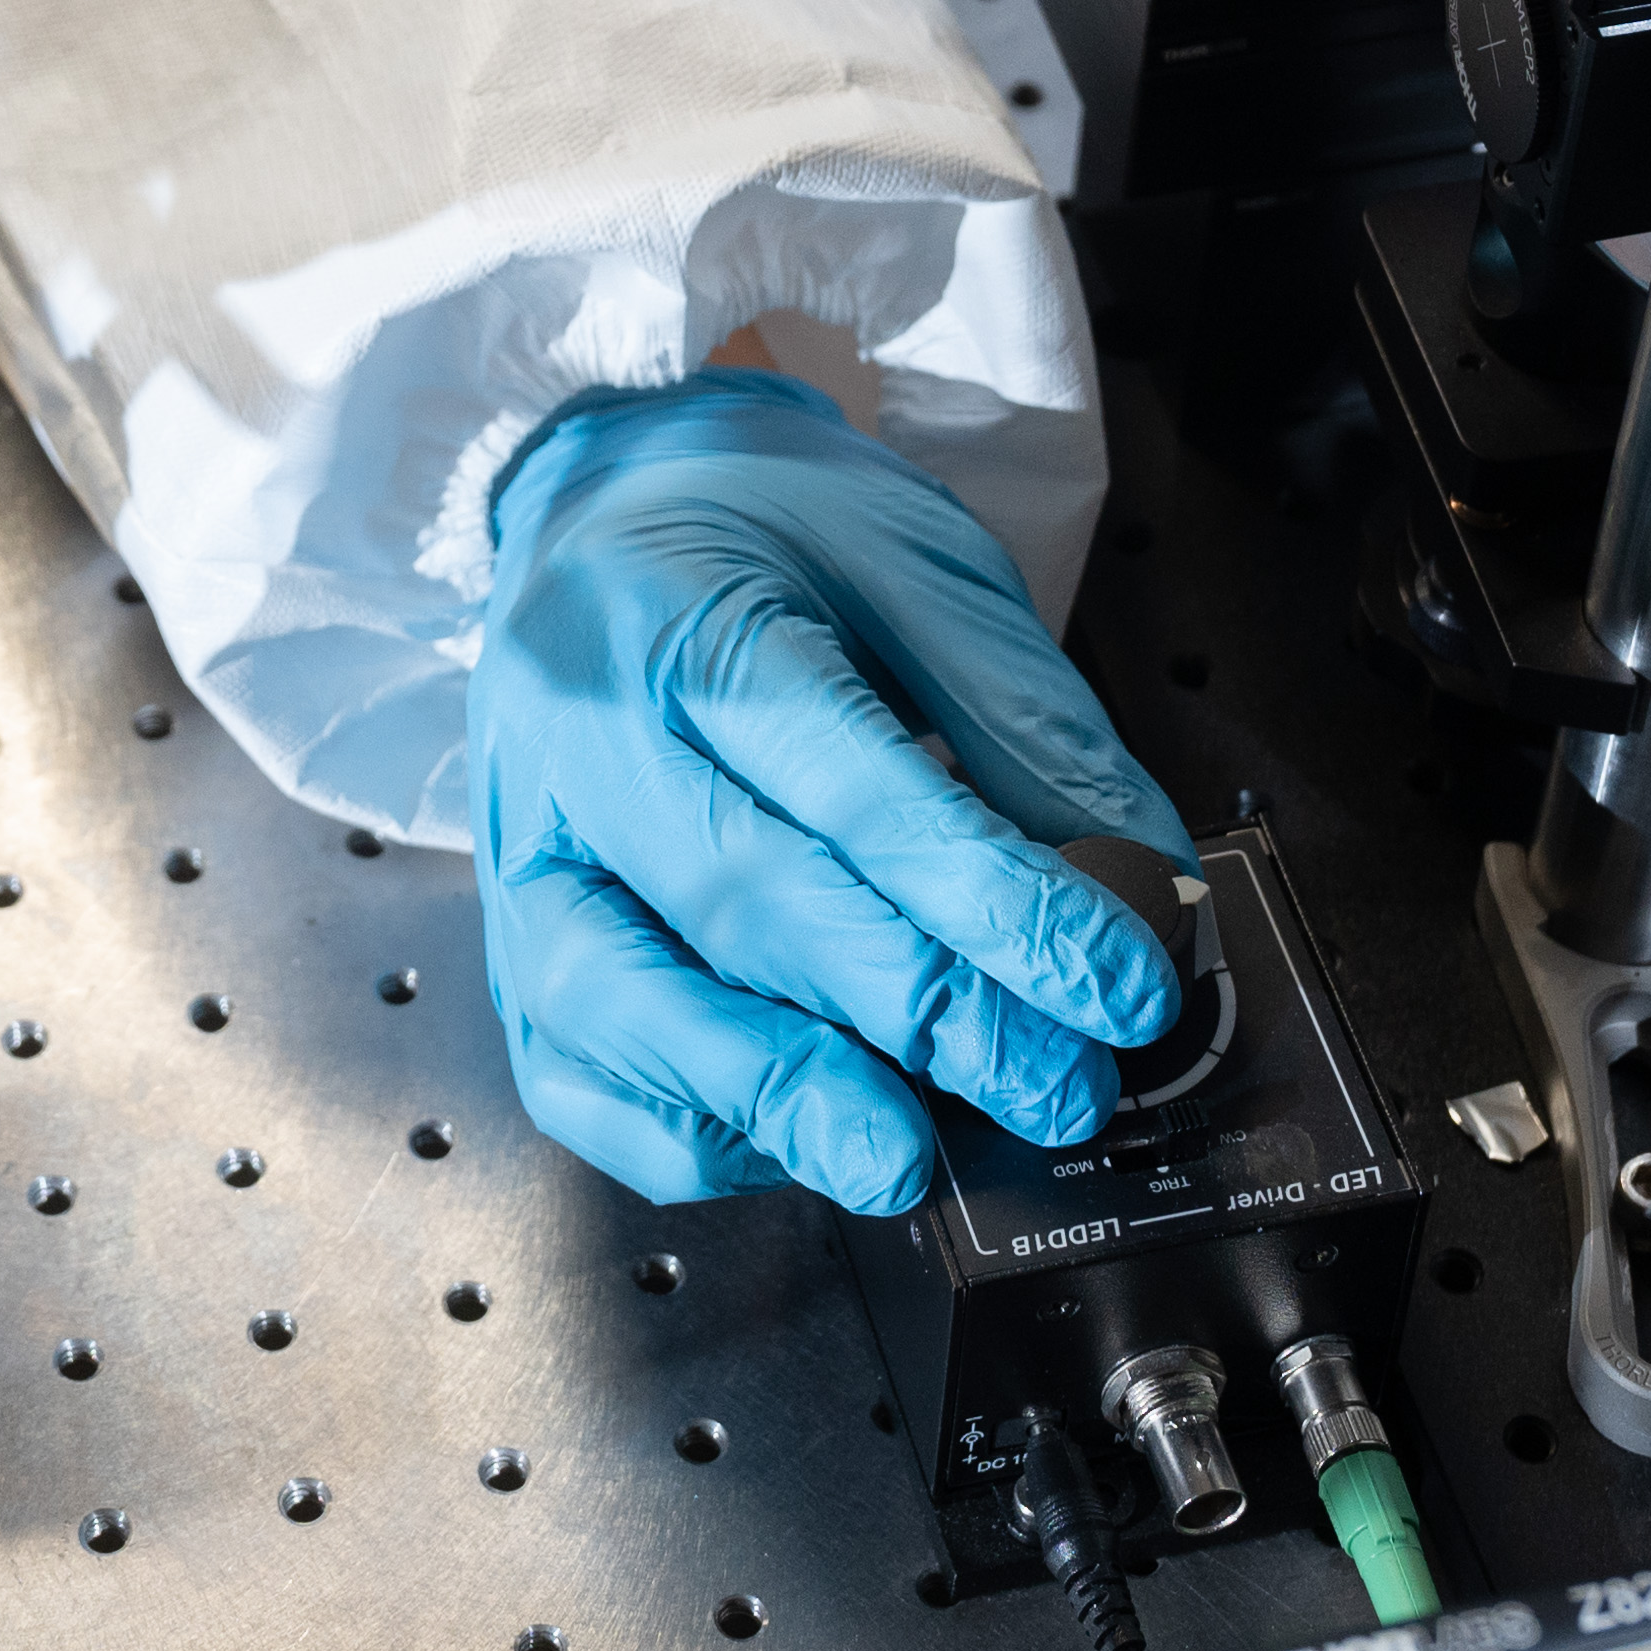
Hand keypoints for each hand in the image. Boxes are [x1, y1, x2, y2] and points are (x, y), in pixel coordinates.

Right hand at [466, 370, 1190, 1212]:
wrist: (599, 493)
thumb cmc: (761, 522)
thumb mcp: (919, 564)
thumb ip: (1028, 726)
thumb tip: (1143, 881)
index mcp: (686, 619)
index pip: (855, 787)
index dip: (997, 904)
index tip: (1117, 985)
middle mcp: (577, 735)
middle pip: (745, 901)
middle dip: (920, 1017)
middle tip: (1053, 1088)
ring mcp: (524, 840)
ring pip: (619, 999)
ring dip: (773, 1098)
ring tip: (901, 1157)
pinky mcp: (506, 925)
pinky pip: (567, 1067)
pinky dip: (676, 1128)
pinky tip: (787, 1138)